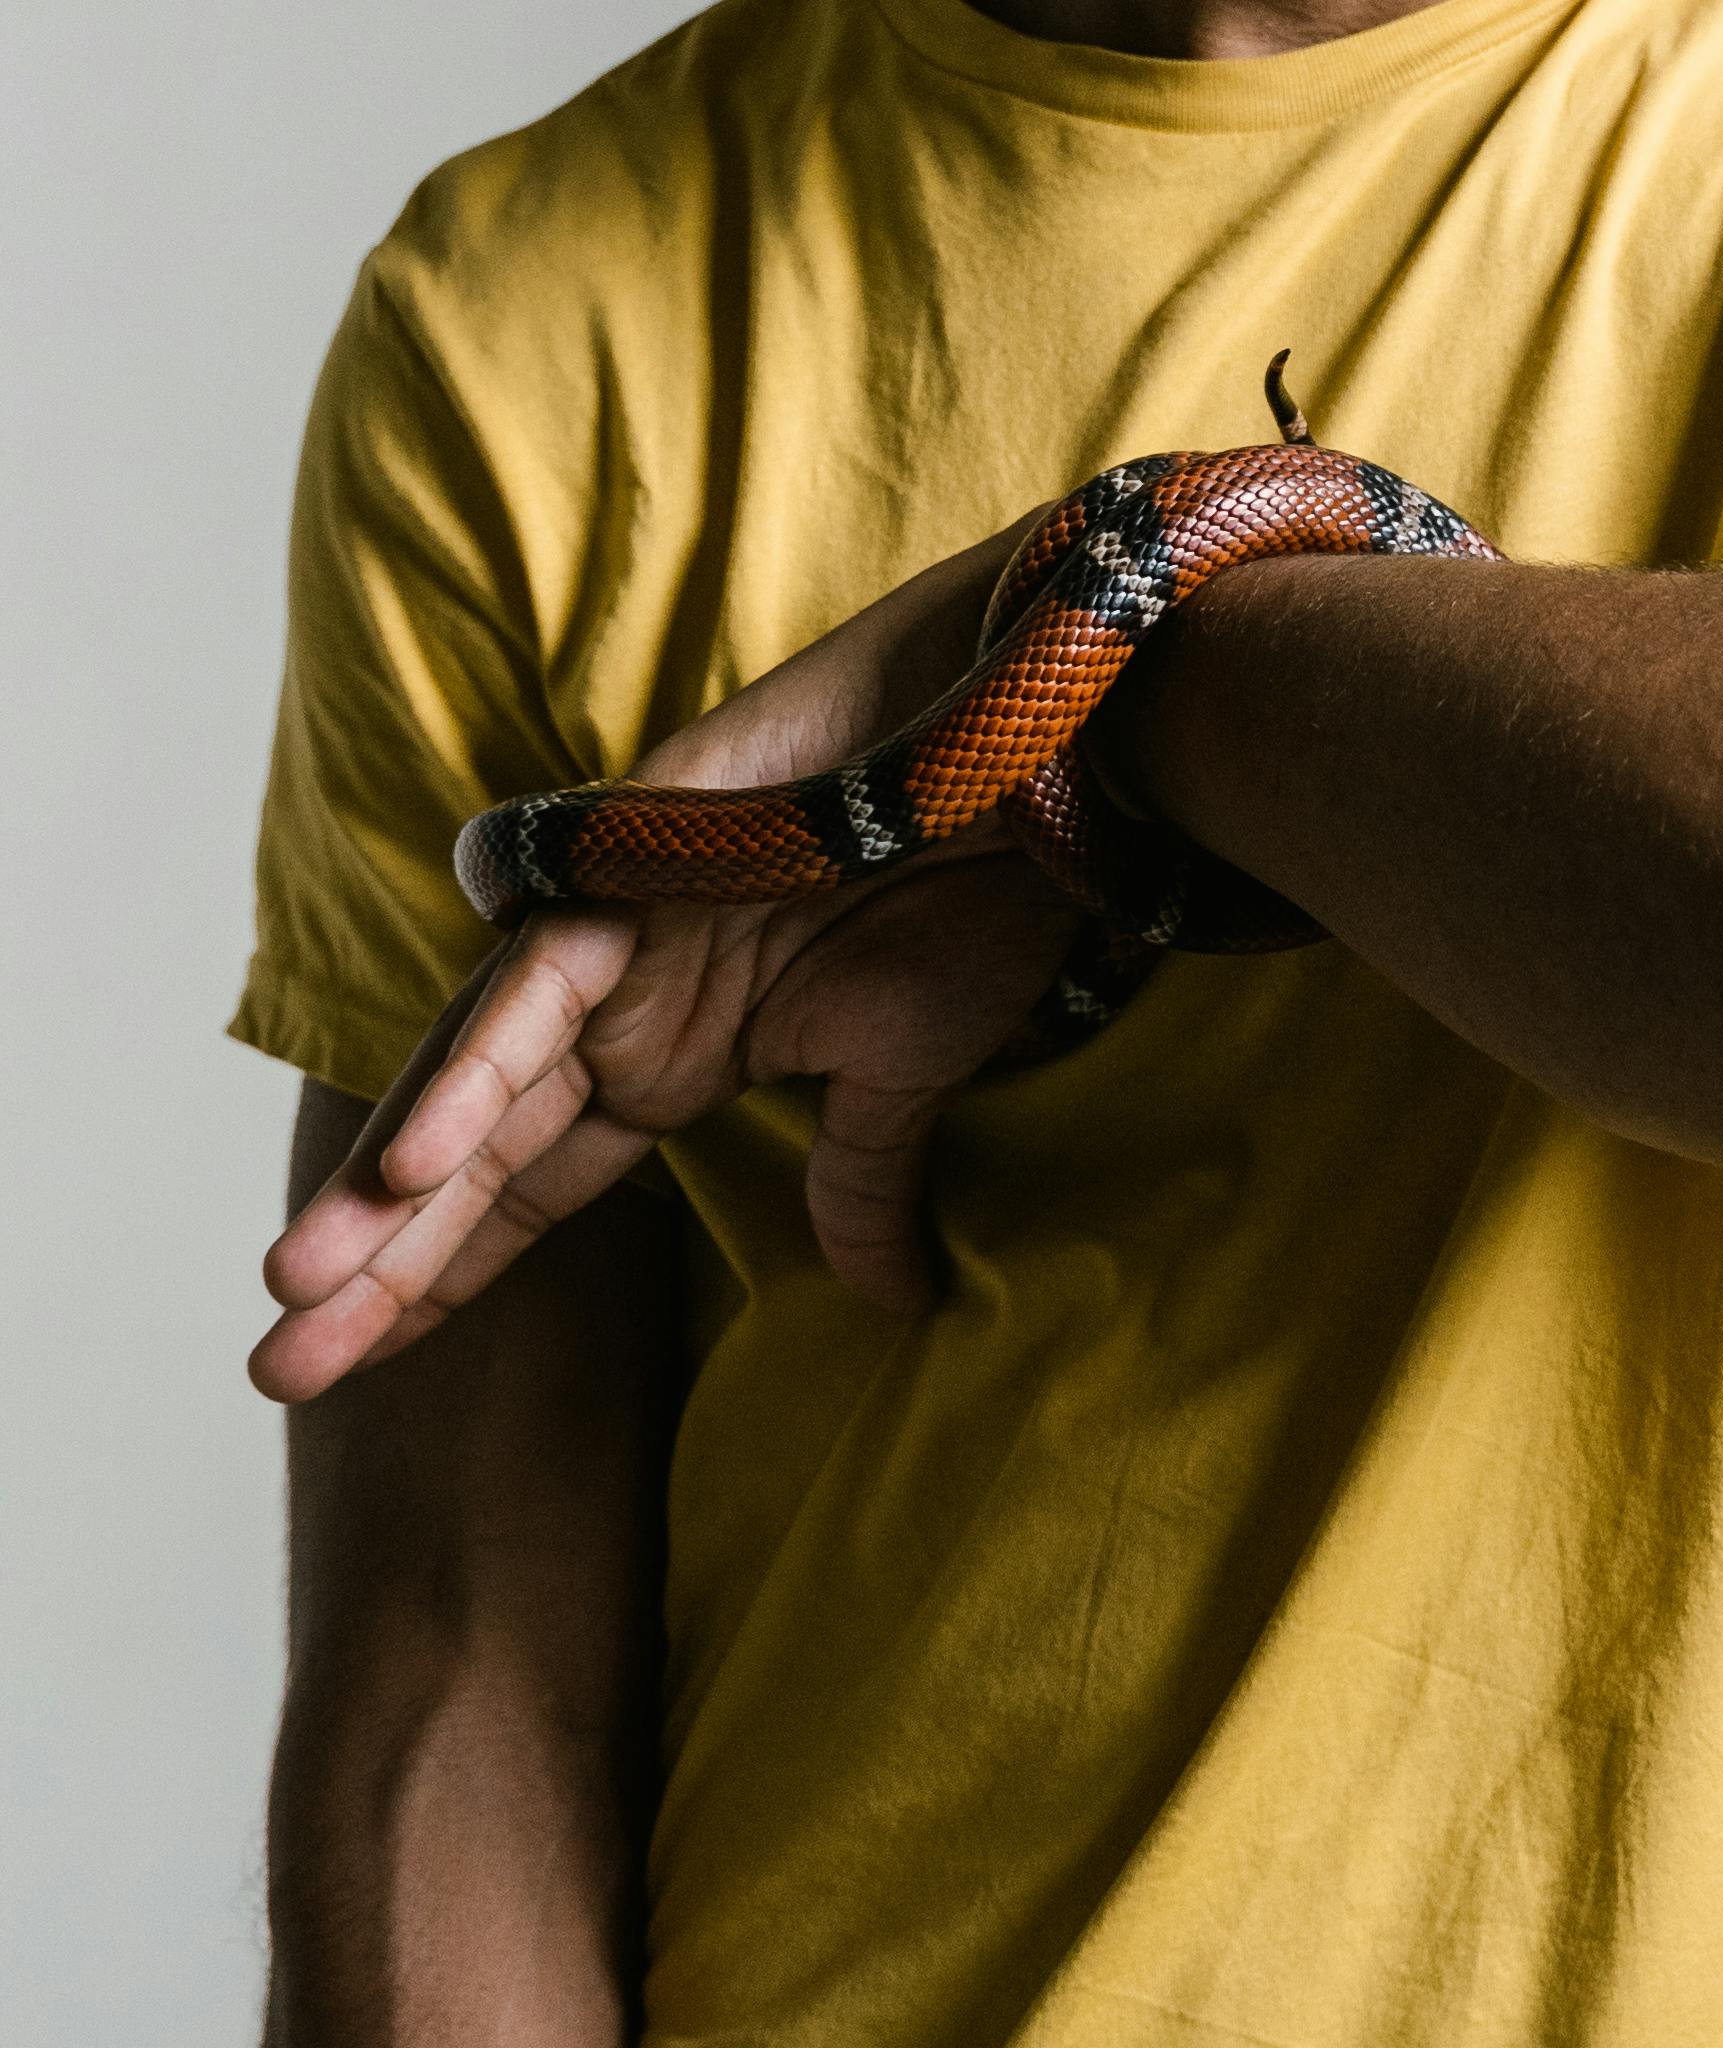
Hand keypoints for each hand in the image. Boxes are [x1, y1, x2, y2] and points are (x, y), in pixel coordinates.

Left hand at [252, 522, 1082, 1403]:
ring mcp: (614, 925)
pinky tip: (408, 1166)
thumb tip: (891, 1299)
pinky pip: (537, 983)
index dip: (446, 1278)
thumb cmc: (987, 884)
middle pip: (471, 1152)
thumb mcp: (910, 1069)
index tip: (355, 1371)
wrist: (1047, 751)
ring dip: (384, 1186)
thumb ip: (862, 1178)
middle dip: (378, 1261)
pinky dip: (474, 1071)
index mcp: (676, 1052)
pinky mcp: (627, 852)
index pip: (530, 1190)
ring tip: (298, 1295)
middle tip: (277, 1369)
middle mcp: (620, 998)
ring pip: (472, 1075)